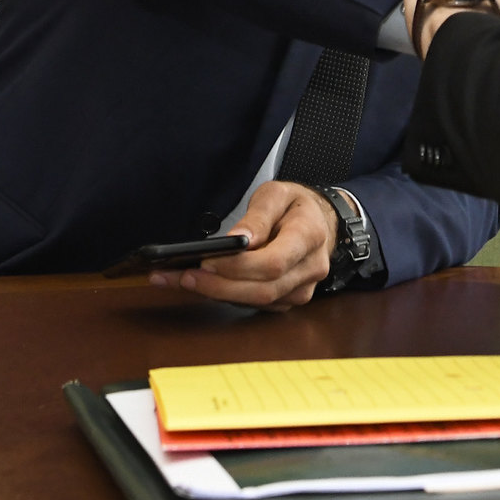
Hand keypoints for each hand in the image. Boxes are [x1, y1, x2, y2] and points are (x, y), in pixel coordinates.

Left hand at [152, 182, 336, 308]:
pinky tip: (202, 285)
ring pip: (258, 302)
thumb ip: (258, 216)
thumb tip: (237, 241)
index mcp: (310, 236)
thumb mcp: (276, 194)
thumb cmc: (294, 206)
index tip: (206, 260)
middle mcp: (311, 268)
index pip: (274, 263)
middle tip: (184, 276)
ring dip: (217, 294)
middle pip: (263, 290)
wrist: (319, 221)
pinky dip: (227, 297)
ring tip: (180, 279)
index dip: (238, 267)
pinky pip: (256, 305)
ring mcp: (303, 288)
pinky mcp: (289, 299)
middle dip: (220, 286)